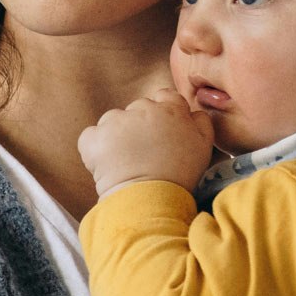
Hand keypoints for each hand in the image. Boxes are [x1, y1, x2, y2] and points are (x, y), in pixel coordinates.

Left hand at [78, 87, 214, 197]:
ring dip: (118, 134)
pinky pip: (91, 136)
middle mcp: (142, 108)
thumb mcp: (204, 146)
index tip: (162, 131)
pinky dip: (96, 147)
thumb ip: (201, 122)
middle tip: (146, 151)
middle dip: (140, 125)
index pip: (165, 96)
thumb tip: (193, 112)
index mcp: (170, 109)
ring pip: (114, 119)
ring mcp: (115, 121)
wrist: (150, 199)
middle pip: (139, 108)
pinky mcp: (95, 138)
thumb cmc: (180, 175)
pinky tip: (106, 163)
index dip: (164, 113)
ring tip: (126, 160)